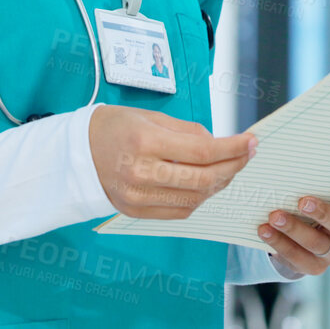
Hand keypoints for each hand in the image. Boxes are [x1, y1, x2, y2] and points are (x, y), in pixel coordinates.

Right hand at [88, 106, 255, 218]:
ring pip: (195, 198)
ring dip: (220, 184)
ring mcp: (137, 197)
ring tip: (230, 168)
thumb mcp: (152, 117)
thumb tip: (220, 144)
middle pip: (203, 178)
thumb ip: (188, 131)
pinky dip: (200, 198)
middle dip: (233, 166)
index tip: (251, 141)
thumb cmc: (116, 127)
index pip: (202, 151)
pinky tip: (208, 184)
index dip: (233, 147)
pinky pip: (180, 211)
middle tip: (247, 155)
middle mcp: (141, 174)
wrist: (78, 151)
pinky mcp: (136, 212)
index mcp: (145, 143)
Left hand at [258, 176, 329, 276]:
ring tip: (275, 216)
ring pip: (317, 244)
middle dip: (323, 213)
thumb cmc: (310, 205)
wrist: (300, 241)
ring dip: (294, 229)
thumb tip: (294, 151)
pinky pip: (298, 258)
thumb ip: (316, 178)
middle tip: (303, 201)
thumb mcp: (318, 191)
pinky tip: (265, 230)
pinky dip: (280, 243)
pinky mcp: (314, 266)